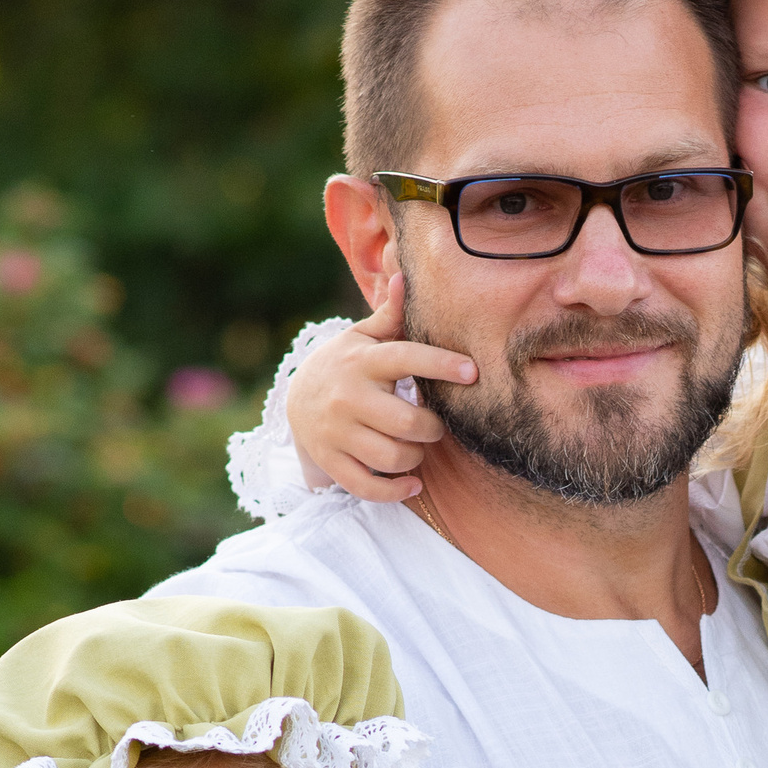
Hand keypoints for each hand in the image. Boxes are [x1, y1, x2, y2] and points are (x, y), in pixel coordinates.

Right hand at [287, 274, 476, 498]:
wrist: (295, 401)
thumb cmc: (345, 366)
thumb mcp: (362, 339)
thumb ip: (389, 316)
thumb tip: (403, 276)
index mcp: (363, 361)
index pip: (406, 358)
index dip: (441, 364)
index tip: (473, 372)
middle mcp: (348, 397)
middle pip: (406, 422)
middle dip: (432, 428)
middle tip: (433, 426)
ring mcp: (336, 432)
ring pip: (392, 457)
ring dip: (416, 457)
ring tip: (416, 448)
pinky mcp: (331, 462)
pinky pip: (368, 487)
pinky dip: (397, 491)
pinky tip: (411, 483)